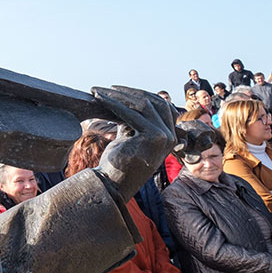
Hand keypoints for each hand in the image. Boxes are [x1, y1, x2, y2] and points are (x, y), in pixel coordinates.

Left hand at [87, 86, 176, 202]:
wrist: (114, 184)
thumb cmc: (119, 161)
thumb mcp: (130, 135)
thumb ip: (134, 119)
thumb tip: (126, 98)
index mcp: (169, 135)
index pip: (159, 105)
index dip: (139, 94)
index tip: (117, 90)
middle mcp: (171, 136)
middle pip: (154, 102)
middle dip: (129, 92)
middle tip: (108, 88)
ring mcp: (165, 137)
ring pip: (144, 104)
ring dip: (119, 95)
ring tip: (99, 92)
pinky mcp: (154, 137)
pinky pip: (132, 114)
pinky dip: (114, 104)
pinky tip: (100, 99)